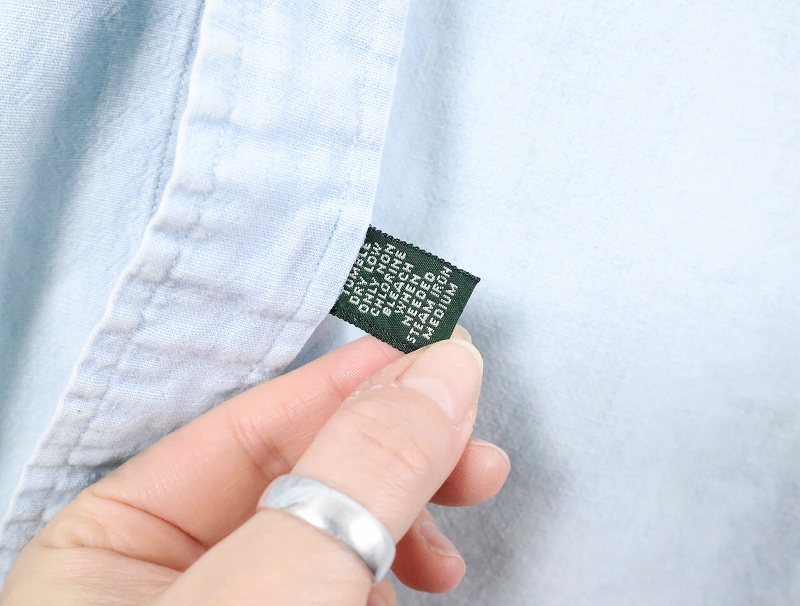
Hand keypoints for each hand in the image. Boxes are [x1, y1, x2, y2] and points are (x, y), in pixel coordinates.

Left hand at [1, 328, 508, 604]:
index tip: (440, 362)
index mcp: (104, 547)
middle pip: (293, 480)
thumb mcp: (281, 581)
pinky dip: (380, 581)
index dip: (350, 386)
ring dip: (398, 529)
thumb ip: (358, 473)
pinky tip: (410, 588)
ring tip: (449, 554)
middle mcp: (153, 583)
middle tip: (477, 460)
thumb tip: (445, 367)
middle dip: (394, 463)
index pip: (247, 427)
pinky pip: (329, 587)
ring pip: (322, 540)